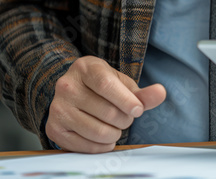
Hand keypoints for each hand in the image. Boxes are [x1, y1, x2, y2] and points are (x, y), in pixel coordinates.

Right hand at [46, 55, 166, 152]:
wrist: (73, 93)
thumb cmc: (103, 87)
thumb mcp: (122, 84)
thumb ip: (142, 92)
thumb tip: (161, 93)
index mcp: (85, 68)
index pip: (106, 85)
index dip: (126, 101)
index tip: (138, 110)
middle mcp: (66, 86)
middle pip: (106, 111)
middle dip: (125, 120)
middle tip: (126, 117)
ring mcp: (57, 108)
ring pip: (97, 131)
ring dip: (115, 134)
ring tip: (116, 127)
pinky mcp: (54, 129)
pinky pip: (86, 146)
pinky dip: (103, 146)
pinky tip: (105, 137)